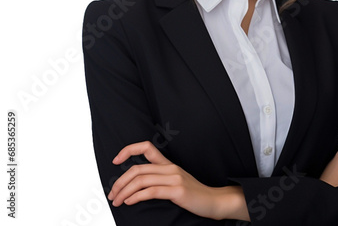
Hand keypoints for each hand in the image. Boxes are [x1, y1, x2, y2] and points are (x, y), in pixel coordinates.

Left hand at [107, 141, 244, 220]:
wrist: (213, 201)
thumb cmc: (193, 194)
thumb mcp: (175, 181)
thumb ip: (159, 179)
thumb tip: (136, 185)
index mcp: (168, 163)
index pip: (146, 147)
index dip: (129, 150)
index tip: (115, 160)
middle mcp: (170, 168)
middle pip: (138, 169)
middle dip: (119, 182)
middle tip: (111, 194)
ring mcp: (174, 178)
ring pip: (141, 180)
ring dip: (124, 191)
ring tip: (117, 201)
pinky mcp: (177, 191)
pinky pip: (151, 191)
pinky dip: (136, 196)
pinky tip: (129, 202)